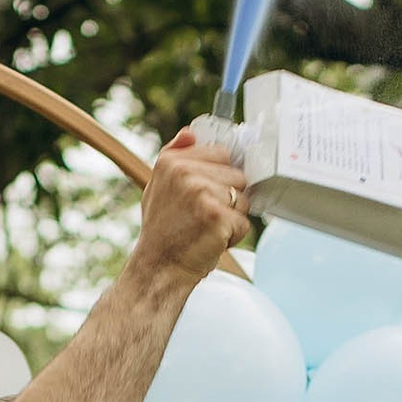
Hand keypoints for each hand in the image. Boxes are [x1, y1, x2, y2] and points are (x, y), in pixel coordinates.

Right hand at [135, 126, 251, 287]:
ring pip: (243, 199)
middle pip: (237, 175)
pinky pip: (243, 222)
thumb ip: (175, 156)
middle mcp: (184, 172)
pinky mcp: (217, 216)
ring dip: (232, 218)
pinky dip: (233, 236)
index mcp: (171, 161)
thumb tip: (191, 132)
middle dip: (228, 198)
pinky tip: (212, 240)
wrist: (158, 268)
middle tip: (202, 215)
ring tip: (206, 228)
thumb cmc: (162, 230)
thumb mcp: (158, 186)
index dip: (219, 177)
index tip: (204, 195)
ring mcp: (201, 193)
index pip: (222, 153)